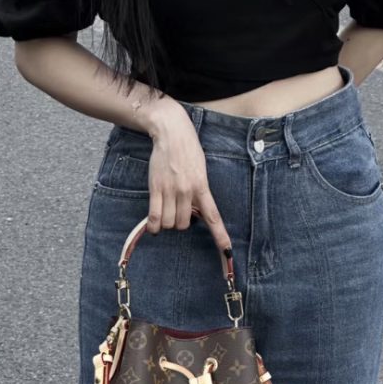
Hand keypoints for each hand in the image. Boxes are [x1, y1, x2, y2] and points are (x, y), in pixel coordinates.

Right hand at [137, 96, 231, 254]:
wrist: (172, 133)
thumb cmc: (188, 151)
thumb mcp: (201, 171)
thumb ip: (199, 191)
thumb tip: (194, 212)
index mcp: (202, 187)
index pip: (213, 216)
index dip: (220, 235)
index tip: (227, 251)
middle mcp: (187, 191)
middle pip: (184, 224)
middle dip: (181, 222)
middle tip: (178, 211)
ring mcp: (171, 190)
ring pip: (169, 223)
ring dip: (167, 222)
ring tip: (166, 211)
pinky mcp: (156, 188)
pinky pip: (155, 217)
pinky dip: (154, 226)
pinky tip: (154, 226)